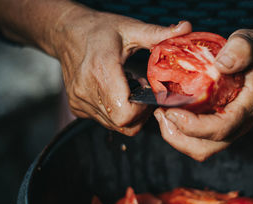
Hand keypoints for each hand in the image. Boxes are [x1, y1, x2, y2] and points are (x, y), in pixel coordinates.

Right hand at [52, 7, 191, 134]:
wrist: (65, 32)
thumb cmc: (98, 30)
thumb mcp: (130, 28)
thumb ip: (158, 34)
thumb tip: (186, 28)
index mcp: (102, 71)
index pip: (125, 114)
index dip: (143, 111)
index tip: (148, 94)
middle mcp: (87, 90)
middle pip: (123, 125)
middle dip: (140, 114)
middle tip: (142, 92)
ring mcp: (80, 101)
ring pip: (114, 126)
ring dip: (128, 113)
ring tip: (129, 88)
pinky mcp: (77, 107)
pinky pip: (104, 120)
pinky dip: (115, 112)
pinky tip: (117, 92)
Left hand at [154, 27, 252, 160]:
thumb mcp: (251, 43)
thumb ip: (240, 50)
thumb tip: (220, 65)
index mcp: (247, 109)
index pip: (220, 129)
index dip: (193, 126)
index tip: (171, 110)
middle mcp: (239, 125)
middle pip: (206, 147)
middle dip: (178, 135)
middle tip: (160, 112)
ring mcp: (229, 128)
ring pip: (199, 148)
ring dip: (176, 135)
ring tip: (160, 113)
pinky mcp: (219, 125)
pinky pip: (198, 140)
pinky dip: (179, 131)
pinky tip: (168, 111)